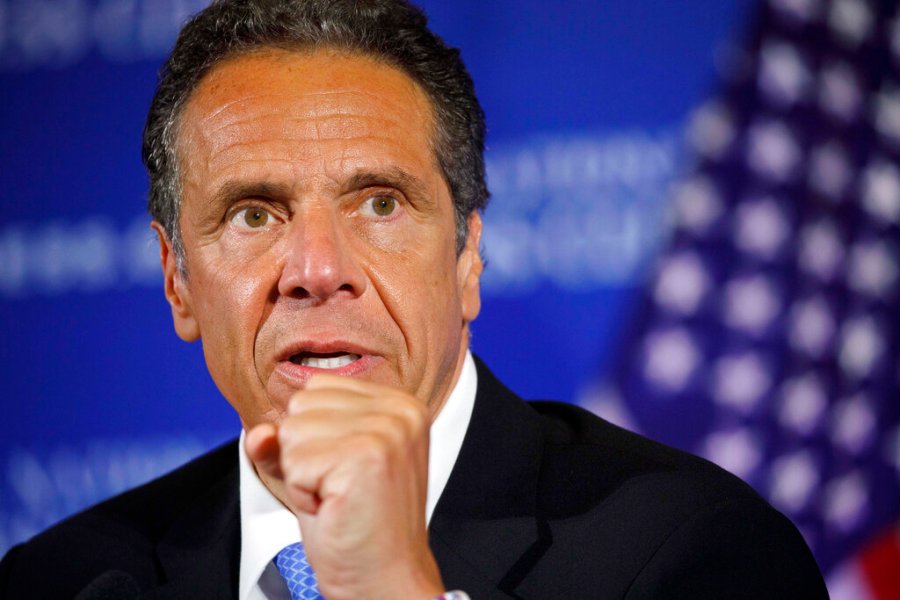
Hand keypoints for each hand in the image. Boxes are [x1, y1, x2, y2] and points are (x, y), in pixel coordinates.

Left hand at [245, 374, 444, 599]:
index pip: (317, 387)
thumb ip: (288, 440)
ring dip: (303, 474)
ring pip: (293, 431)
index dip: (316, 436)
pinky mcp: (365, 456)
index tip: (345, 470)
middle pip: (302, 405)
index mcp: (399, 403)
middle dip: (307, 453)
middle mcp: (399, 409)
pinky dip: (303, 493)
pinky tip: (335, 509)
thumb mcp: (321, 470)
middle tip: (341, 489)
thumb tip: (258, 432)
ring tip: (338, 498)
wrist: (385, 580)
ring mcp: (386, 430)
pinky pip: (293, 461)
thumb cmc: (358, 527)